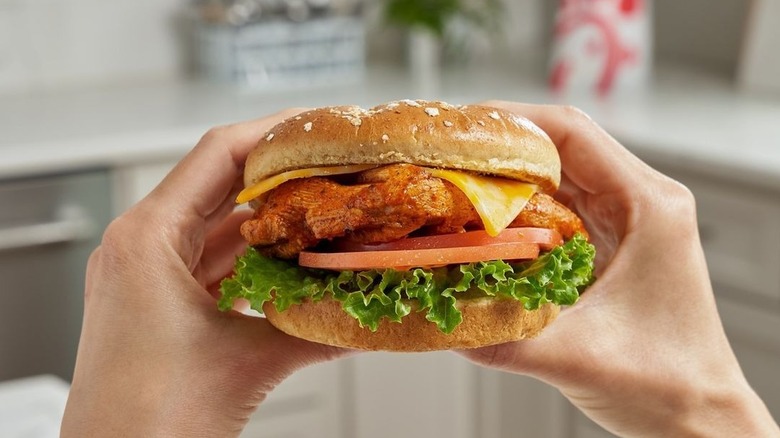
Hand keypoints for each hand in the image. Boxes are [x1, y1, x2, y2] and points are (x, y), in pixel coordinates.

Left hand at [61, 111, 353, 436]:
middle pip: (220, 187)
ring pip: (217, 228)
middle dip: (281, 179)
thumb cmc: (150, 421)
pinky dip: (252, 260)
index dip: (274, 133)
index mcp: (146, 239)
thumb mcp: (249, 361)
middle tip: (333, 172)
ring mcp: (146, 276)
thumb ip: (317, 331)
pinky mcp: (156, 303)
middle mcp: (139, 247)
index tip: (317, 126)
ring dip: (269, 224)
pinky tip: (291, 265)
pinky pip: (211, 264)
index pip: (217, 154)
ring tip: (322, 218)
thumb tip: (369, 317)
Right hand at [457, 102, 779, 436]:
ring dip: (505, 174)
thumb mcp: (579, 357)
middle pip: (560, 145)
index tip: (459, 128)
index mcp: (649, 207)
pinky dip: (517, 206)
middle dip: (498, 145)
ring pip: (557, 174)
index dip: (510, 121)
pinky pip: (557, 207)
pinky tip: (482, 219)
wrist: (697, 415)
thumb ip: (503, 338)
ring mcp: (626, 221)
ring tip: (451, 178)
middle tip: (442, 152)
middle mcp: (640, 202)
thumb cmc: (667, 383)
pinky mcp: (609, 243)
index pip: (572, 135)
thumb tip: (436, 317)